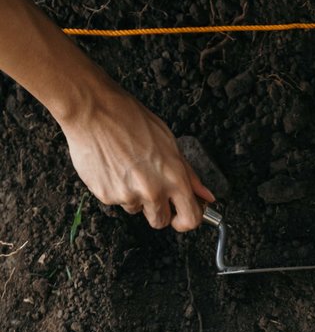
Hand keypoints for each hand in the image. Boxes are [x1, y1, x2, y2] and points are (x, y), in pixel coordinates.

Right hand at [60, 83, 214, 230]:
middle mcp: (153, 191)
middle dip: (158, 210)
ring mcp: (128, 196)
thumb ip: (188, 174)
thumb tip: (205, 195)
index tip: (180, 217)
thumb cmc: (129, 118)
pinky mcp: (107, 196)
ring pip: (136, 210)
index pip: (191, 218)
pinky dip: (115, 189)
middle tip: (150, 188)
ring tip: (127, 168)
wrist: (92, 110)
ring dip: (134, 197)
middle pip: (160, 221)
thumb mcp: (168, 142)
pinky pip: (116, 202)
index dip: (186, 221)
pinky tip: (113, 167)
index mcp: (174, 177)